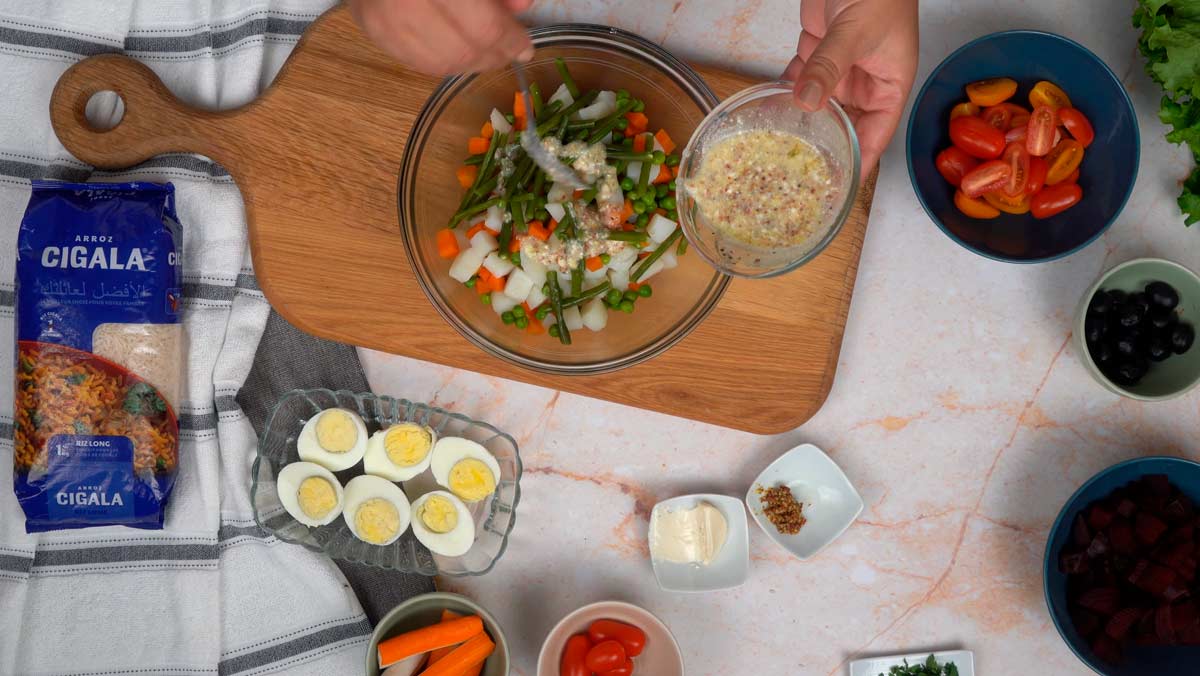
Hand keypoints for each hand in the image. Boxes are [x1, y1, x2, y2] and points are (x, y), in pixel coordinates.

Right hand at [350, 0, 533, 75]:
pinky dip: (446, 63)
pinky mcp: (374, 31)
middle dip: (493, 57)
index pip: (483, 27)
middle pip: (462, 51)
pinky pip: (417, 62)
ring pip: (441, 63)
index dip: (510, 41)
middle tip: (508, 53)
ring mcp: (386, 20)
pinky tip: (460, 51)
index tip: (525, 46)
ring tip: (487, 53)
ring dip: (472, 64)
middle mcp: (408, 3)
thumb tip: (523, 6)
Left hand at [784, 0, 918, 172]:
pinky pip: (800, 81)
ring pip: (819, 106)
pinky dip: (784, 94)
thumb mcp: (855, 33)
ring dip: (800, 123)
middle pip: (846, 125)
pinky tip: (767, 111)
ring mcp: (840, 68)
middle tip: (802, 177)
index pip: (876, 134)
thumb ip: (828, 67)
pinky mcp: (818, 52)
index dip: (860, 162)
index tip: (842, 188)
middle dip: (826, 148)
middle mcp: (867, 81)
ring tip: (778, 151)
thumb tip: (807, 103)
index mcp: (891, 84)